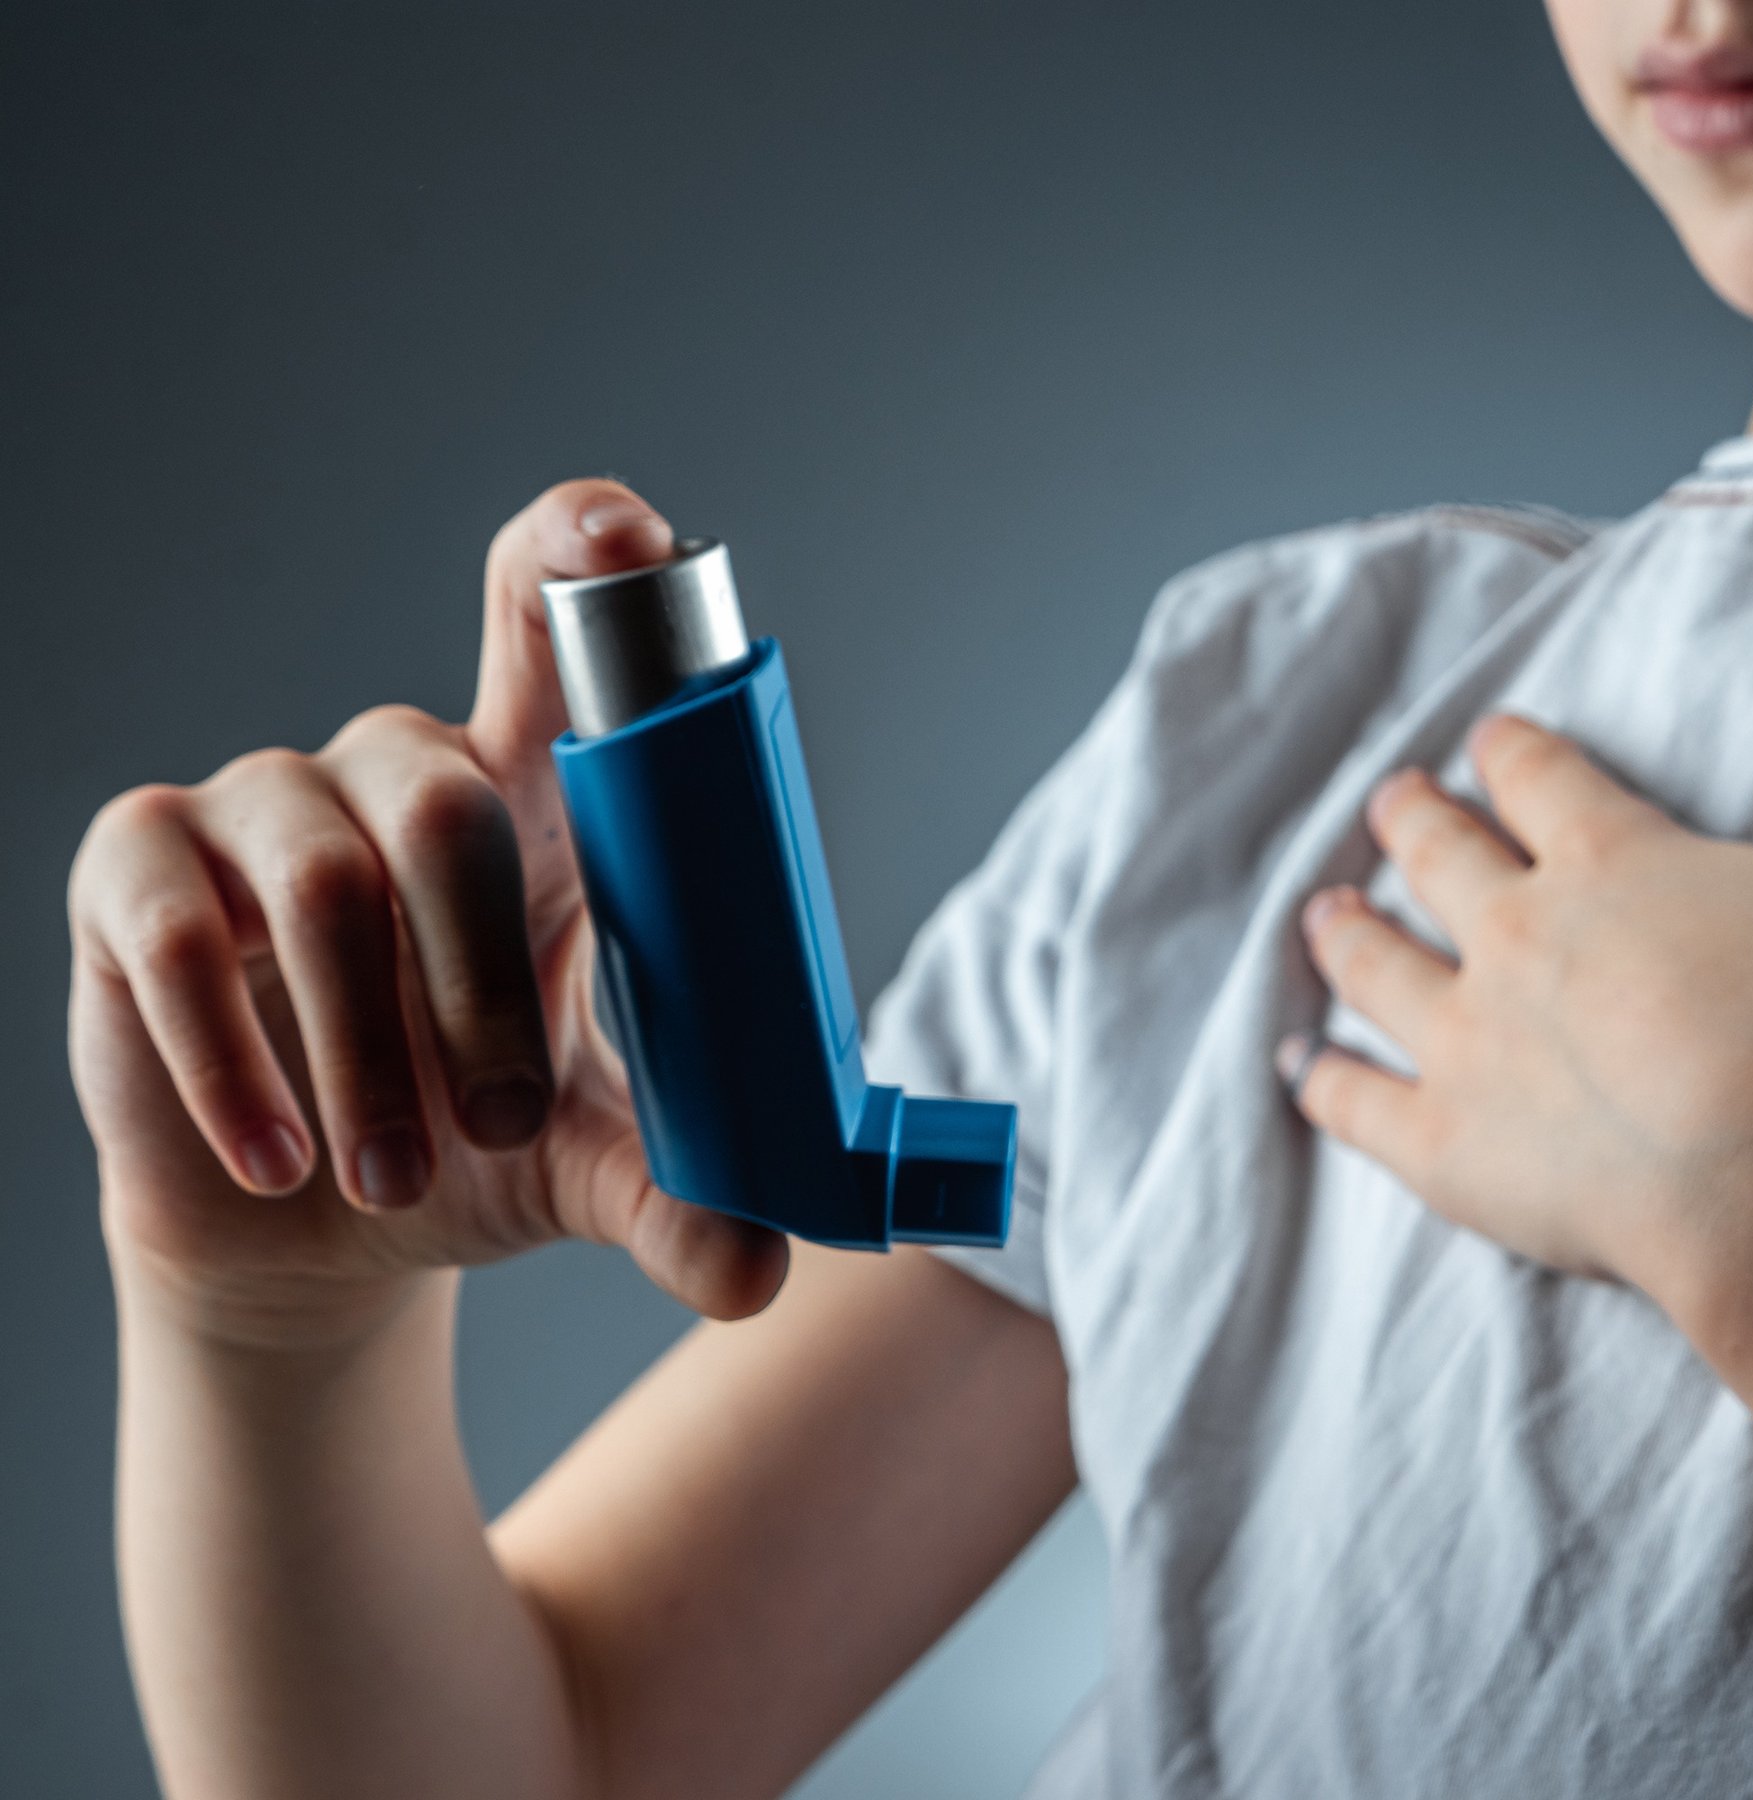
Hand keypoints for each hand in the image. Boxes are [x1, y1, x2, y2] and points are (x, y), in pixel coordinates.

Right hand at [70, 481, 786, 1344]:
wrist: (312, 1229)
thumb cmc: (471, 1142)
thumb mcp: (588, 1170)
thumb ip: (679, 1201)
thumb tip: (762, 1274)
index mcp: (535, 799)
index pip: (552, 629)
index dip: (583, 557)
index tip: (637, 543)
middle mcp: (397, 776)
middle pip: (447, 796)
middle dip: (484, 975)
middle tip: (505, 1116)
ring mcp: (262, 810)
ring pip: (325, 881)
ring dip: (371, 1052)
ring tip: (399, 1174)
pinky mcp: (141, 870)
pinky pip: (183, 933)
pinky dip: (236, 1063)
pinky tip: (277, 1160)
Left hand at [1285, 611, 1752, 1307]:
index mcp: (1609, 861)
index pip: (1540, 781)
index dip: (1512, 754)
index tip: (1488, 738)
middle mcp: (1517, 936)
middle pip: (1442, 860)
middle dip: (1414, 824)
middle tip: (1388, 801)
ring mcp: (1468, 1041)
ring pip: (1379, 969)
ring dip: (1350, 936)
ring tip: (1324, 915)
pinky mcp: (1447, 1146)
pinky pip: (1358, 1105)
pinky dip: (1323, 1083)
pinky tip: (1302, 1069)